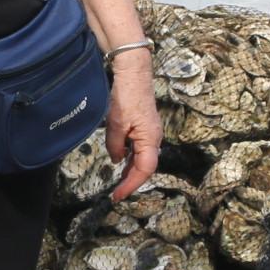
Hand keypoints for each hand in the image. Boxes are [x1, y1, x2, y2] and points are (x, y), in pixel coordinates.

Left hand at [106, 54, 161, 199]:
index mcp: (150, 139)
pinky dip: (130, 159)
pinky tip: (121, 162)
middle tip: (116, 194)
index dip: (131, 185)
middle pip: (145, 167)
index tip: (118, 195)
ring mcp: (150, 133)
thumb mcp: (116, 124)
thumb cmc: (126, 97)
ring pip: (142, 159)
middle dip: (131, 182)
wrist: (134, 73)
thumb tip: (117, 160)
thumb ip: (116, 145)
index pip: (144, 170)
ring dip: (130, 172)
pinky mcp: (144, 127)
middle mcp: (154, 139)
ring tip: (117, 183)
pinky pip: (139, 149)